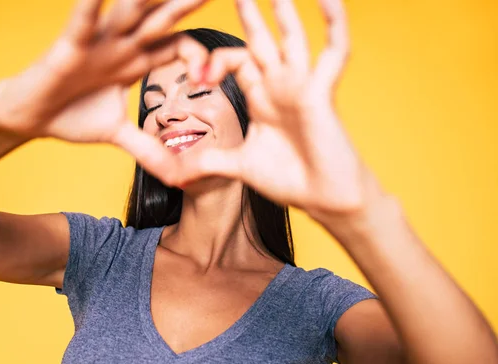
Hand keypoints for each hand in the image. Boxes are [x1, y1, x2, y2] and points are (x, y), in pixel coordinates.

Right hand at [0, 0, 208, 181]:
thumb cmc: (71, 116)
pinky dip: (91, 6)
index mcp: (136, 62)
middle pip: (161, 20)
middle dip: (186, 3)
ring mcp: (98, 43)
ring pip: (128, 13)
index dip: (199, 57)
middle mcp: (122, 46)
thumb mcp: (118, 134)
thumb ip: (148, 149)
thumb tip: (177, 178)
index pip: (178, 46)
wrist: (31, 118)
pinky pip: (83, 22)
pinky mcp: (70, 46)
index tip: (210, 79)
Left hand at [184, 0, 381, 217]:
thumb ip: (207, 163)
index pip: (236, 61)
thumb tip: (173, 176)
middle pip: (261, 40)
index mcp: (261, 98)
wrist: (322, 199)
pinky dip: (335, 23)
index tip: (198, 75)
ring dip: (283, 9)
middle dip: (249, 13)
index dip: (215, 61)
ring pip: (293, 37)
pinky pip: (335, 51)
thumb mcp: (238, 167)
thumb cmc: (289, 180)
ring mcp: (302, 86)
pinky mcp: (322, 92)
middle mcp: (280, 86)